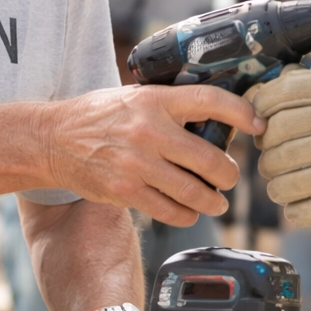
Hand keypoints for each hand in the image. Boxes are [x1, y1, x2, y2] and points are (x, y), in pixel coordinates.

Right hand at [45, 86, 264, 226]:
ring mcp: (137, 163)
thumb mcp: (135, 96)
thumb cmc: (98, 115)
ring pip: (193, 190)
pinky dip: (186, 214)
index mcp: (155, 100)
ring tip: (217, 201)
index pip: (210, 101)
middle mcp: (149, 131)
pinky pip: (169, 209)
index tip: (258, 124)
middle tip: (230, 177)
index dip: (241, 112)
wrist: (52, 139)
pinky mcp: (125, 191)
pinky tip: (190, 211)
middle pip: (209, 158)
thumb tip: (213, 115)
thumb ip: (170, 106)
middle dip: (228, 173)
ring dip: (213, 200)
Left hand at [252, 66, 310, 226]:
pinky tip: (299, 204)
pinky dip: (294, 208)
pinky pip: (303, 207)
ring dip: (276, 183)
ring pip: (282, 178)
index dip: (260, 107)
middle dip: (266, 150)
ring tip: (282, 182)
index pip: (277, 95)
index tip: (259, 117)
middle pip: (273, 139)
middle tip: (271, 155)